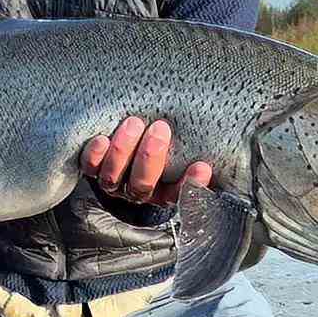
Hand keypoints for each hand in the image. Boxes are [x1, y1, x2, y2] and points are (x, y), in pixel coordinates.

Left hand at [79, 116, 212, 205]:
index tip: (202, 165)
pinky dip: (94, 155)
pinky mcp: (94, 167)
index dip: (190, 184)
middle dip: (150, 158)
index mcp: (165, 190)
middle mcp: (138, 190)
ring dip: (123, 151)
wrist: (129, 134)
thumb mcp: (183, 147)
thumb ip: (199, 146)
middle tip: (161, 128)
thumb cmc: (165, 139)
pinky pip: (89, 167)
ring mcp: (114, 180)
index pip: (181, 193)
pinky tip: (101, 139)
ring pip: (113, 178)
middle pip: (142, 186)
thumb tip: (227, 134)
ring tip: (134, 123)